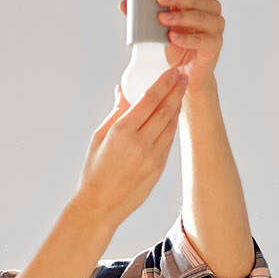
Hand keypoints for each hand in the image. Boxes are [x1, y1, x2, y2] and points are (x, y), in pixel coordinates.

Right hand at [74, 66, 187, 224]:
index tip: (173, 72)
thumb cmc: (94, 172)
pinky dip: (171, 127)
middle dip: (176, 91)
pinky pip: (168, 142)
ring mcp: (151, 157)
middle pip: (164, 110)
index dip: (164, 84)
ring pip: (170, 125)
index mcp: (121, 132)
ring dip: (176, 108)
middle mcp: (139, 143)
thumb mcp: (99, 138)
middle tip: (184, 77)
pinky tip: (173, 118)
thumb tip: (123, 92)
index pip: (149, 100)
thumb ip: (115, 113)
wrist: (99, 205)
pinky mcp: (158, 168)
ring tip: (181, 94)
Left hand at [119, 0, 225, 84]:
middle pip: (195, 0)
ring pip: (199, 17)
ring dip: (180, 16)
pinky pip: (201, 39)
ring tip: (162, 18)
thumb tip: (124, 4)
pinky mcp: (214, 45)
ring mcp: (215, 28)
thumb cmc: (176, 46)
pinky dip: (186, 38)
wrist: (186, 72)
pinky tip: (173, 37)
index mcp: (198, 2)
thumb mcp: (159, 28)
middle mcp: (210, 11)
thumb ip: (144, 15)